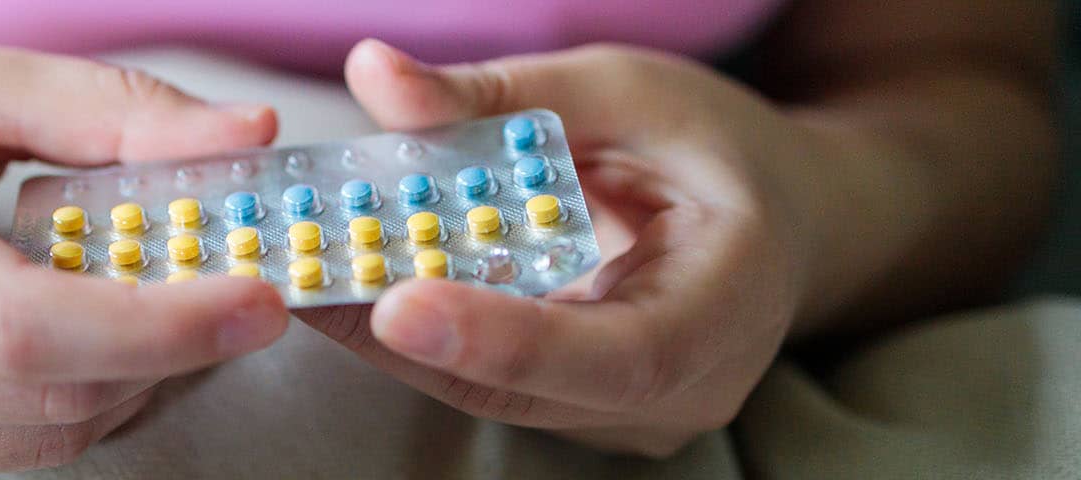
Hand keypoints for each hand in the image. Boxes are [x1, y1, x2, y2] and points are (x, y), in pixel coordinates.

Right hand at [0, 39, 290, 474]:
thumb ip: (98, 107)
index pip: (19, 329)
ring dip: (129, 380)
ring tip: (155, 299)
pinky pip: (1, 451)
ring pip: (40, 440)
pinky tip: (76, 335)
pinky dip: (69, 401)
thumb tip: (249, 137)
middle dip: (169, 350)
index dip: (155, 325)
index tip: (259, 296)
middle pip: (46, 396)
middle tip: (235, 283)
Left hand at [299, 40, 825, 455]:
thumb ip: (503, 95)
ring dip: (395, 335)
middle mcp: (680, 390)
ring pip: (493, 389)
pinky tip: (353, 283)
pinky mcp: (580, 409)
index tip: (398, 305)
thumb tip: (375, 73)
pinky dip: (423, 332)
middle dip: (408, 334)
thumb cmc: (710, 147)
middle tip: (305, 276)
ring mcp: (629, 415)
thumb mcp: (622, 92)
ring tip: (308, 271)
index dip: (505, 337)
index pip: (617, 356)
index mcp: (726, 309)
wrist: (775, 214)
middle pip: (529, 384)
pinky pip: (488, 378)